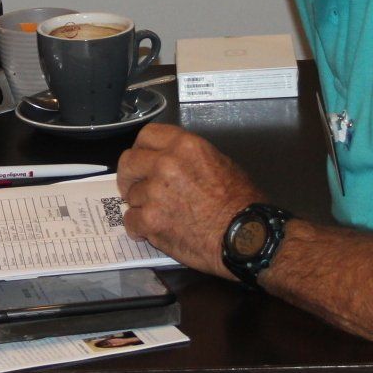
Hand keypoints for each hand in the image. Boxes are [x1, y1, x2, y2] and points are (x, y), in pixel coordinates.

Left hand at [116, 123, 262, 276]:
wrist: (244, 236)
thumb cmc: (241, 202)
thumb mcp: (220, 163)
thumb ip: (189, 158)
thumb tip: (173, 162)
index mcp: (184, 146)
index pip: (147, 135)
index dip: (142, 149)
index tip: (142, 160)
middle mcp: (165, 164)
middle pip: (129, 162)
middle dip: (130, 176)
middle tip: (136, 187)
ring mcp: (154, 192)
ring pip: (131, 195)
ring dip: (141, 206)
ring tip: (159, 216)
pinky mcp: (149, 219)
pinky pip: (130, 221)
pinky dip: (139, 228)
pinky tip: (152, 232)